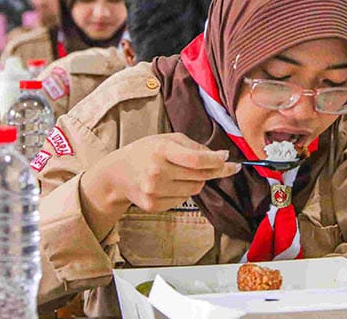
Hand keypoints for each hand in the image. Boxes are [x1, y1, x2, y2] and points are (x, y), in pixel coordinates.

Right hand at [97, 133, 240, 212]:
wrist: (117, 174)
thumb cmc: (145, 152)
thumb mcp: (166, 140)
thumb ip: (194, 146)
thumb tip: (221, 156)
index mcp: (160, 150)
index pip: (195, 159)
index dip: (216, 161)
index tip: (229, 159)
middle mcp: (156, 172)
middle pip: (199, 176)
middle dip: (214, 170)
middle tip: (222, 165)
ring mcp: (154, 191)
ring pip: (195, 189)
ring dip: (198, 181)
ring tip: (183, 172)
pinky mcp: (154, 205)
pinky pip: (183, 199)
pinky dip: (184, 191)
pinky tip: (171, 183)